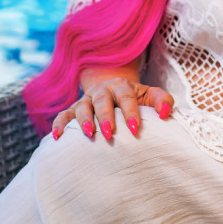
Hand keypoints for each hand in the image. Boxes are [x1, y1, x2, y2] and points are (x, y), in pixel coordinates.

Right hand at [51, 77, 173, 141]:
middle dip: (106, 116)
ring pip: (81, 106)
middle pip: (102, 100)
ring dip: (84, 120)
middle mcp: (101, 90)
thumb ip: (163, 100)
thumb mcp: (150, 95)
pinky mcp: (73, 110)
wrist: (113, 91)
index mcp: (121, 86)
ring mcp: (86, 100)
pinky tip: (57, 138)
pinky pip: (63, 116)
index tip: (136, 129)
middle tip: (111, 133)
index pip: (126, 97)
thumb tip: (165, 113)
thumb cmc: (135, 99)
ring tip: (89, 134)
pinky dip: (59, 125)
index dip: (131, 112)